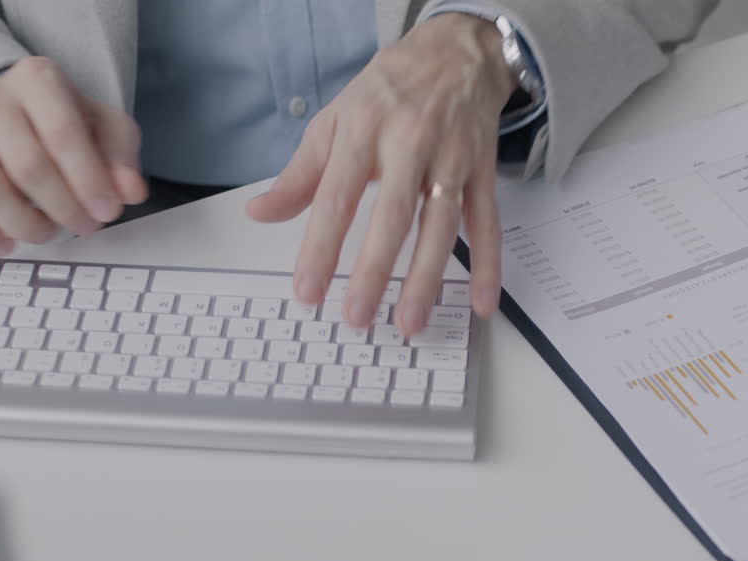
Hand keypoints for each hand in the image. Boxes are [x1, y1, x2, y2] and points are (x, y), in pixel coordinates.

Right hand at [0, 56, 147, 255]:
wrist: (15, 110)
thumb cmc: (66, 121)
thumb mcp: (105, 126)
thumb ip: (122, 157)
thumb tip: (130, 193)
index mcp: (36, 79)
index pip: (62, 132)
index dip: (89, 179)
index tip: (109, 211)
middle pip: (27, 165)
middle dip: (65, 207)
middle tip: (89, 226)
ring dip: (27, 224)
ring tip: (53, 231)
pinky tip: (7, 245)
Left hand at [246, 13, 516, 334]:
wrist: (456, 53)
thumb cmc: (389, 92)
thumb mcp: (334, 122)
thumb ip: (299, 175)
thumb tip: (260, 212)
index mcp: (364, 132)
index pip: (337, 197)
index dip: (320, 247)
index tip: (307, 290)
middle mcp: (410, 144)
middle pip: (393, 216)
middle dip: (373, 271)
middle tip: (357, 317)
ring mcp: (452, 159)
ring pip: (441, 225)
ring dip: (426, 278)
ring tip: (410, 321)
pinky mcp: (483, 172)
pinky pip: (487, 224)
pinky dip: (488, 266)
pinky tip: (481, 303)